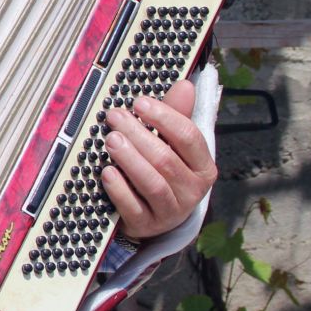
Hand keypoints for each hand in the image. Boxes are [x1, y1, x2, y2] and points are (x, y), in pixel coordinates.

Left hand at [101, 78, 217, 239]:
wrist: (154, 215)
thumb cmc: (163, 171)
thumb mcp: (173, 145)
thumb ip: (175, 116)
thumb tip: (185, 85)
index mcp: (203, 166)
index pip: (190, 137)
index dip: (164, 117)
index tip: (140, 103)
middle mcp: (192, 191)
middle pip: (166, 159)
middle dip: (139, 135)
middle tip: (115, 117)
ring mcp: (171, 211)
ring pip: (153, 183)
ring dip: (130, 159)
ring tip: (110, 140)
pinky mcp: (147, 225)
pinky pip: (133, 207)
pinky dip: (119, 189)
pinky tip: (107, 172)